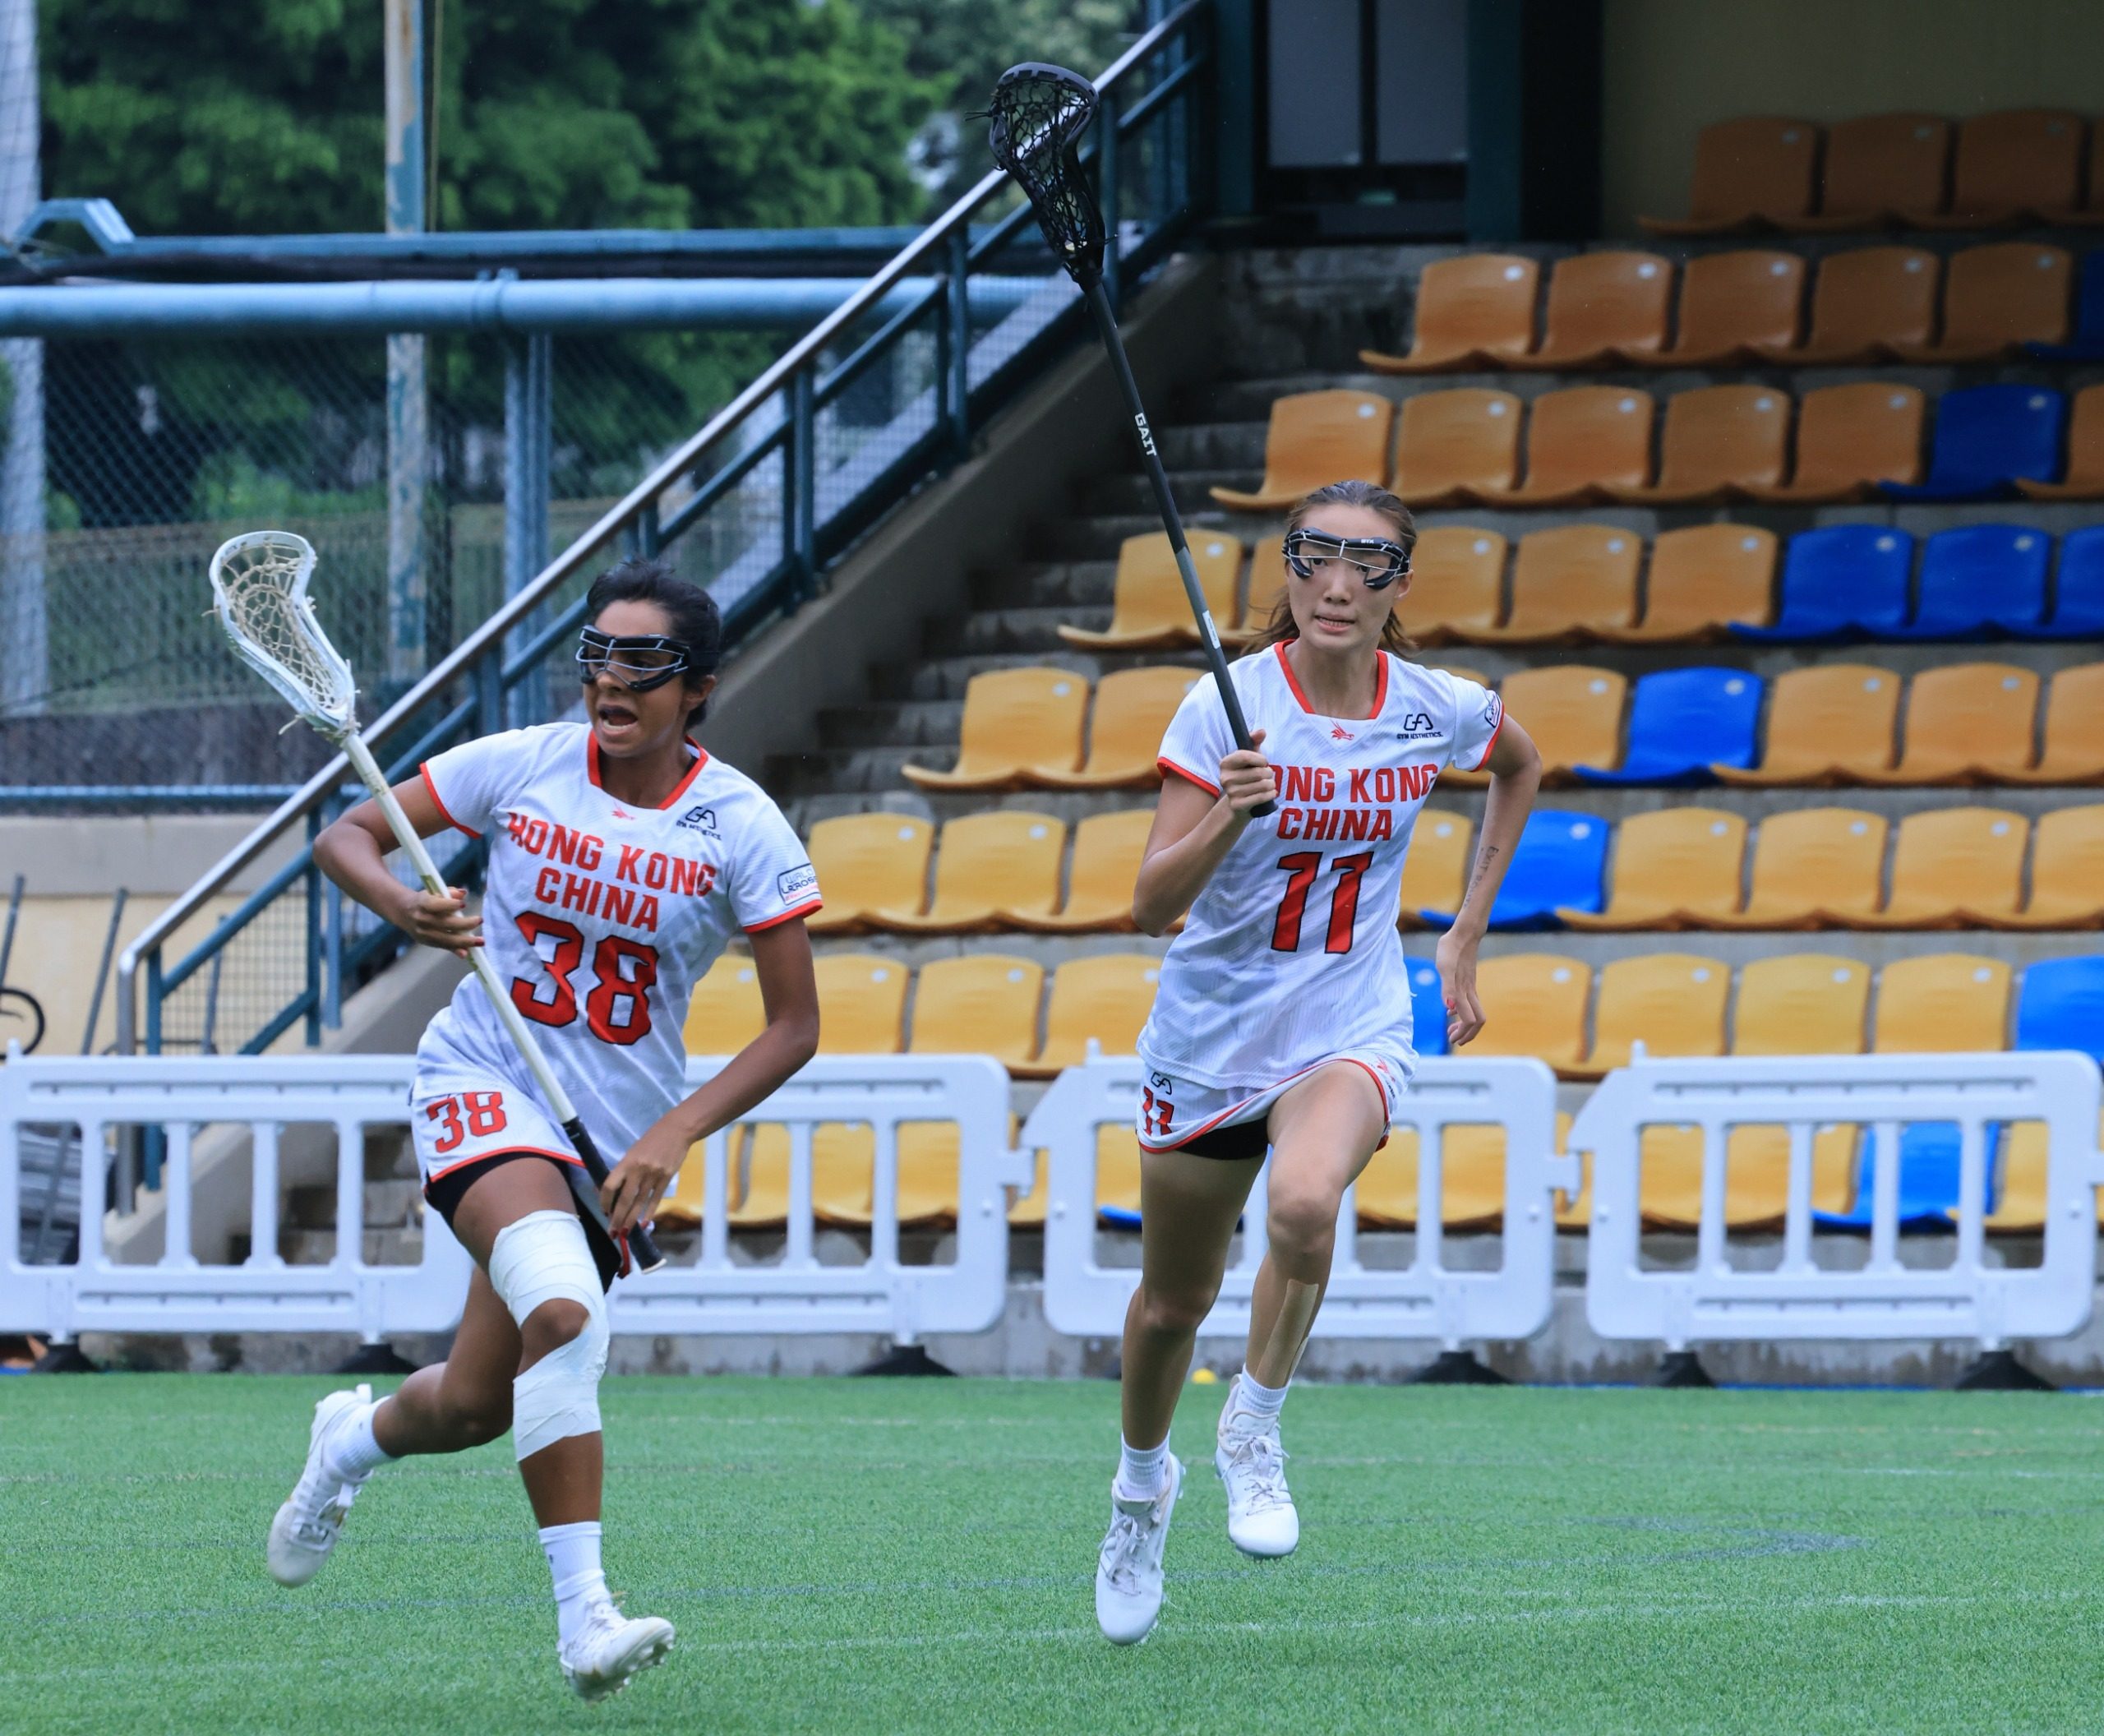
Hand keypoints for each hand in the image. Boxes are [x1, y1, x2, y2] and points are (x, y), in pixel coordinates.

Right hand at [392, 884, 482, 956]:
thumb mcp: (433, 891)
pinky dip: (455, 950)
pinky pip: (443, 946)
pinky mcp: (426, 942)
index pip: (435, 905)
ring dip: (464, 941)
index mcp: (422, 903)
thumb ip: (449, 892)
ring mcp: (423, 933)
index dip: (449, 905)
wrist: (403, 911)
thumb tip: (463, 894)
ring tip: (480, 941)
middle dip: (464, 924)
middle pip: (444, 924)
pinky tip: (467, 953)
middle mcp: (422, 919)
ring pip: (445, 938)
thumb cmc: (425, 900)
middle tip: (479, 920)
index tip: (464, 904)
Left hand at [600, 1113, 691, 1236]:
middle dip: (617, 1218)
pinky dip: (649, 1213)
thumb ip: (625, 1170)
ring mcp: (653, 1176)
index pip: (610, 1185)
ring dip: (631, 1220)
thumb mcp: (633, 1151)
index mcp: (627, 1162)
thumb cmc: (652, 1140)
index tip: (604, 1211)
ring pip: (639, 1203)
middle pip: (624, 1200)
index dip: (605, 1201)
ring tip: (625, 1233)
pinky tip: (644, 1224)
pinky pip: (655, 1200)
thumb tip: (616, 1191)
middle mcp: (638, 1170)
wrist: (677, 1130)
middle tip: (613, 1233)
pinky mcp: (666, 1179)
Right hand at [1218, 728, 1274, 816]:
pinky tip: (1270, 793)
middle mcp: (1225, 778)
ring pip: (1263, 785)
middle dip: (1269, 773)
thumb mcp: (1250, 757)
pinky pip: (1262, 797)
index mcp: (1225, 763)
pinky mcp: (1238, 805)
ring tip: (1268, 784)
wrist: (1240, 802)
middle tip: (1267, 775)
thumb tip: (1262, 731)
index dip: (1261, 759)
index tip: (1263, 762)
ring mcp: (1231, 793)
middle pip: (1258, 772)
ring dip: (1271, 784)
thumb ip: (1254, 741)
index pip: (1246, 756)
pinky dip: (1271, 794)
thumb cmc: (1247, 774)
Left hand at [1434, 927, 1485, 1047]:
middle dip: (1467, 1034)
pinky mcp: (1468, 982)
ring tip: (1451, 1030)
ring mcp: (1470, 987)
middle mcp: (1470, 991)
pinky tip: (1451, 1011)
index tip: (1450, 1039)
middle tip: (1452, 1040)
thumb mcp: (1444, 967)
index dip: (1462, 1032)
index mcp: (1464, 991)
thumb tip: (1449, 1009)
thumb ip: (1447, 988)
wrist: (1463, 934)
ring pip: (1475, 1012)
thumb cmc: (1451, 949)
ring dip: (1464, 1025)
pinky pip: (1470, 1003)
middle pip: (1477, 1020)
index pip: (1470, 1020)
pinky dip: (1462, 1013)